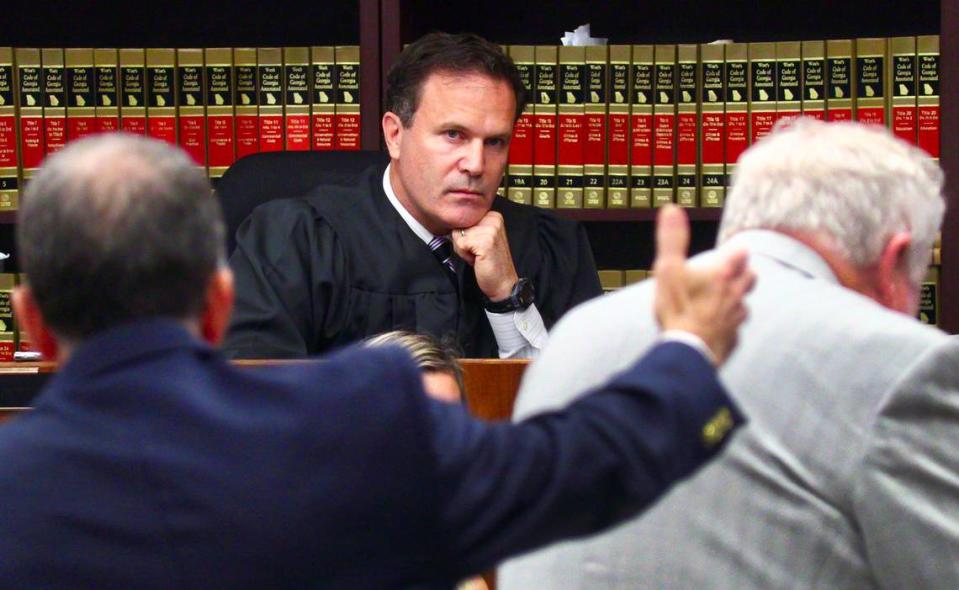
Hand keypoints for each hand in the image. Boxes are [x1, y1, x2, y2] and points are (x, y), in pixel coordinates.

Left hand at [451, 211, 518, 300]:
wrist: (502, 283)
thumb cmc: (491, 263)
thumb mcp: (482, 237)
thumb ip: (471, 227)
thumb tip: (452, 222)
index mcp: (493, 216)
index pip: (464, 219)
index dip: (465, 235)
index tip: (478, 246)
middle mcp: (493, 219)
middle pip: (460, 225)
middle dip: (463, 242)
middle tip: (478, 253)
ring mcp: (490, 229)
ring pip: (458, 234)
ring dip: (463, 249)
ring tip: (478, 256)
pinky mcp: (484, 241)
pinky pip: (460, 244)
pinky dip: (464, 255)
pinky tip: (477, 260)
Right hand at [653, 205, 753, 364]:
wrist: (688, 350)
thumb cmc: (679, 308)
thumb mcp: (668, 269)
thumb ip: (672, 239)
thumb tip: (671, 208)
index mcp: (724, 273)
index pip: (742, 253)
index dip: (736, 250)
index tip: (731, 249)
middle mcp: (736, 294)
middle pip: (750, 277)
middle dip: (743, 273)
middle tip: (732, 272)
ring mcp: (737, 319)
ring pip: (744, 304)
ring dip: (736, 300)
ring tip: (722, 301)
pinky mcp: (733, 340)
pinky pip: (735, 330)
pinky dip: (729, 327)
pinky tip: (717, 329)